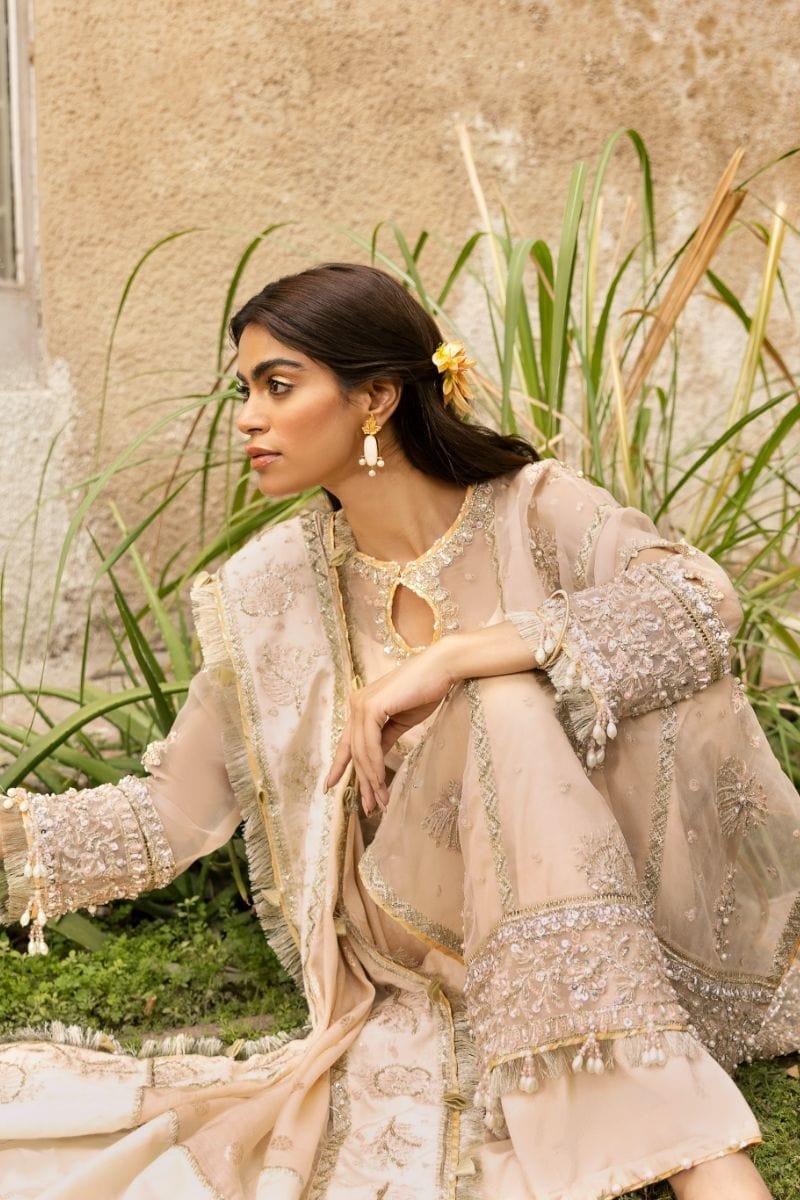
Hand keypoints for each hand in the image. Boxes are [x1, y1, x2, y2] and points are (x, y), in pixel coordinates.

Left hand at [323, 640, 455, 816]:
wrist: (441, 668)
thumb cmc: (425, 691)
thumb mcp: (400, 722)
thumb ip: (384, 740)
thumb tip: (374, 764)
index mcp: (361, 706)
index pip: (347, 741)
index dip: (338, 765)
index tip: (329, 786)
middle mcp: (356, 703)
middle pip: (354, 751)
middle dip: (362, 782)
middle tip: (370, 808)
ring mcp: (361, 704)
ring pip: (362, 752)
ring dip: (372, 780)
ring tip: (380, 802)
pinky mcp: (371, 707)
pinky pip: (370, 745)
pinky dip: (376, 766)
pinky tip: (381, 783)